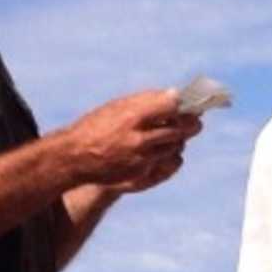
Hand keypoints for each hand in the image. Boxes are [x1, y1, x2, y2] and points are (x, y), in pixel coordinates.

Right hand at [66, 89, 202, 190]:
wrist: (74, 157)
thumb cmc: (96, 126)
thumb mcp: (117, 107)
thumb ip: (146, 103)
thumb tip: (176, 96)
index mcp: (132, 117)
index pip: (172, 107)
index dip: (184, 104)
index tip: (189, 102)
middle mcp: (139, 139)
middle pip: (179, 129)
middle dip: (191, 124)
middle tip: (196, 121)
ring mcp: (141, 160)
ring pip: (175, 147)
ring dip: (179, 139)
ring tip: (176, 133)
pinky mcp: (141, 175)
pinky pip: (167, 164)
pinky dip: (170, 155)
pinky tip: (167, 149)